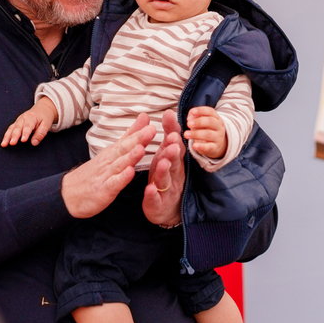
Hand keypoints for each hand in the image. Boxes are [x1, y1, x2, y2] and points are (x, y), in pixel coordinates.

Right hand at [1, 97, 57, 146]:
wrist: (42, 109)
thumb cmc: (44, 118)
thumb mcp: (46, 125)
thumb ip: (41, 134)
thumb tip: (34, 143)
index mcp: (32, 118)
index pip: (28, 126)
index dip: (25, 133)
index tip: (23, 140)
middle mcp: (23, 118)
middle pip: (18, 127)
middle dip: (14, 136)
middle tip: (12, 143)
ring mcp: (19, 120)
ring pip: (12, 128)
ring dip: (7, 136)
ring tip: (3, 144)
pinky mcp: (16, 123)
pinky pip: (10, 129)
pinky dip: (6, 135)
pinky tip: (4, 142)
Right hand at [61, 113, 154, 218]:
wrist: (69, 194)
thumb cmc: (94, 173)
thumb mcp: (112, 151)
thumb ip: (129, 135)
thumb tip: (144, 117)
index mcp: (114, 152)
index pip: (128, 139)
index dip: (140, 131)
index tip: (152, 122)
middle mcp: (110, 161)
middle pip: (125, 148)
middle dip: (138, 139)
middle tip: (151, 130)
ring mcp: (106, 175)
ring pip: (120, 164)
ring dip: (130, 156)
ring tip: (141, 148)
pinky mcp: (103, 190)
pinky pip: (113, 183)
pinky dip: (121, 178)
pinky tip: (129, 173)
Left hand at [142, 110, 184, 227]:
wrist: (166, 210)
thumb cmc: (164, 177)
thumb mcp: (165, 155)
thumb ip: (168, 136)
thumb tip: (169, 112)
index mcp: (172, 160)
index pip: (174, 144)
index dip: (172, 131)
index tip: (169, 117)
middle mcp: (172, 173)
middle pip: (174, 161)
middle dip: (173, 151)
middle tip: (173, 141)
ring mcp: (166, 189)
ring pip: (166, 179)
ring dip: (164, 170)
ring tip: (162, 162)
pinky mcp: (158, 204)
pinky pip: (155, 199)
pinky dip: (153, 194)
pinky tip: (150, 189)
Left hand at [185, 106, 225, 159]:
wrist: (216, 144)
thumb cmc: (205, 130)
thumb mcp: (201, 122)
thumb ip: (195, 117)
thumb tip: (190, 118)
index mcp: (216, 117)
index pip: (210, 111)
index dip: (201, 111)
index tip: (192, 112)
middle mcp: (219, 126)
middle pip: (210, 121)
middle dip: (199, 122)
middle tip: (188, 124)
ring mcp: (218, 137)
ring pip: (208, 134)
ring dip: (196, 134)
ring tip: (186, 134)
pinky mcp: (215, 147)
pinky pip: (209, 147)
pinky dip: (201, 147)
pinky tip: (194, 146)